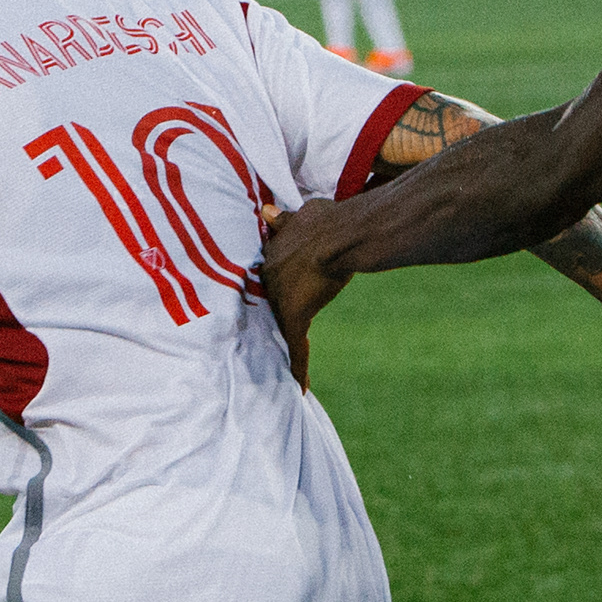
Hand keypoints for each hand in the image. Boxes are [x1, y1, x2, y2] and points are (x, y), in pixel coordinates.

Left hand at [256, 196, 358, 386]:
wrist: (340, 235)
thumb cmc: (327, 222)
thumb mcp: (302, 215)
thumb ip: (283, 219)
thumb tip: (266, 212)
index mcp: (271, 256)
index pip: (269, 278)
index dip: (275, 290)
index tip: (277, 299)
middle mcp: (268, 281)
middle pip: (269, 308)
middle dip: (272, 325)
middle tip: (262, 347)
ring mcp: (279, 300)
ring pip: (279, 331)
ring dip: (284, 352)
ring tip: (287, 376)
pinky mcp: (294, 318)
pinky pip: (296, 350)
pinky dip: (298, 368)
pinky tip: (301, 390)